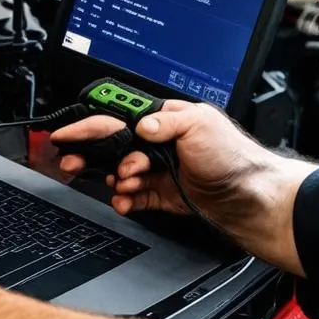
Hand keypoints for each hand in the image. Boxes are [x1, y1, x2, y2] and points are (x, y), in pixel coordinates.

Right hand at [52, 100, 268, 222]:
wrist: (251, 198)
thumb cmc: (234, 157)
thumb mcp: (200, 125)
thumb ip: (164, 123)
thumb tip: (138, 126)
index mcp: (165, 120)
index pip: (119, 117)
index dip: (90, 124)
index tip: (67, 133)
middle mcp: (160, 143)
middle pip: (113, 146)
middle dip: (91, 154)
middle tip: (74, 163)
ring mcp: (160, 169)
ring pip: (120, 173)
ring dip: (115, 180)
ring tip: (122, 184)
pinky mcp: (163, 194)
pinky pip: (134, 196)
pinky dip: (125, 199)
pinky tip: (124, 200)